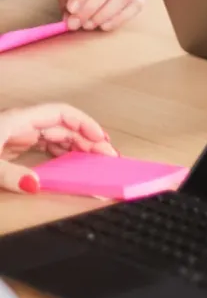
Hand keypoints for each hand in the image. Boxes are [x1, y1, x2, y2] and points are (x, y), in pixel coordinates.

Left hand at [0, 104, 116, 192]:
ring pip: (56, 135)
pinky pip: (46, 144)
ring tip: (96, 159)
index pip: (62, 113)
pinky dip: (62, 152)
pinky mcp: (14, 145)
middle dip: (87, 139)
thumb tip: (36, 184)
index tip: (102, 139)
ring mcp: (18, 134)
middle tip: (107, 156)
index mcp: (18, 119)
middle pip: (63, 126)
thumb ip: (9, 173)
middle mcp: (22, 123)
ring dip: (77, 145)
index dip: (86, 123)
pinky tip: (72, 161)